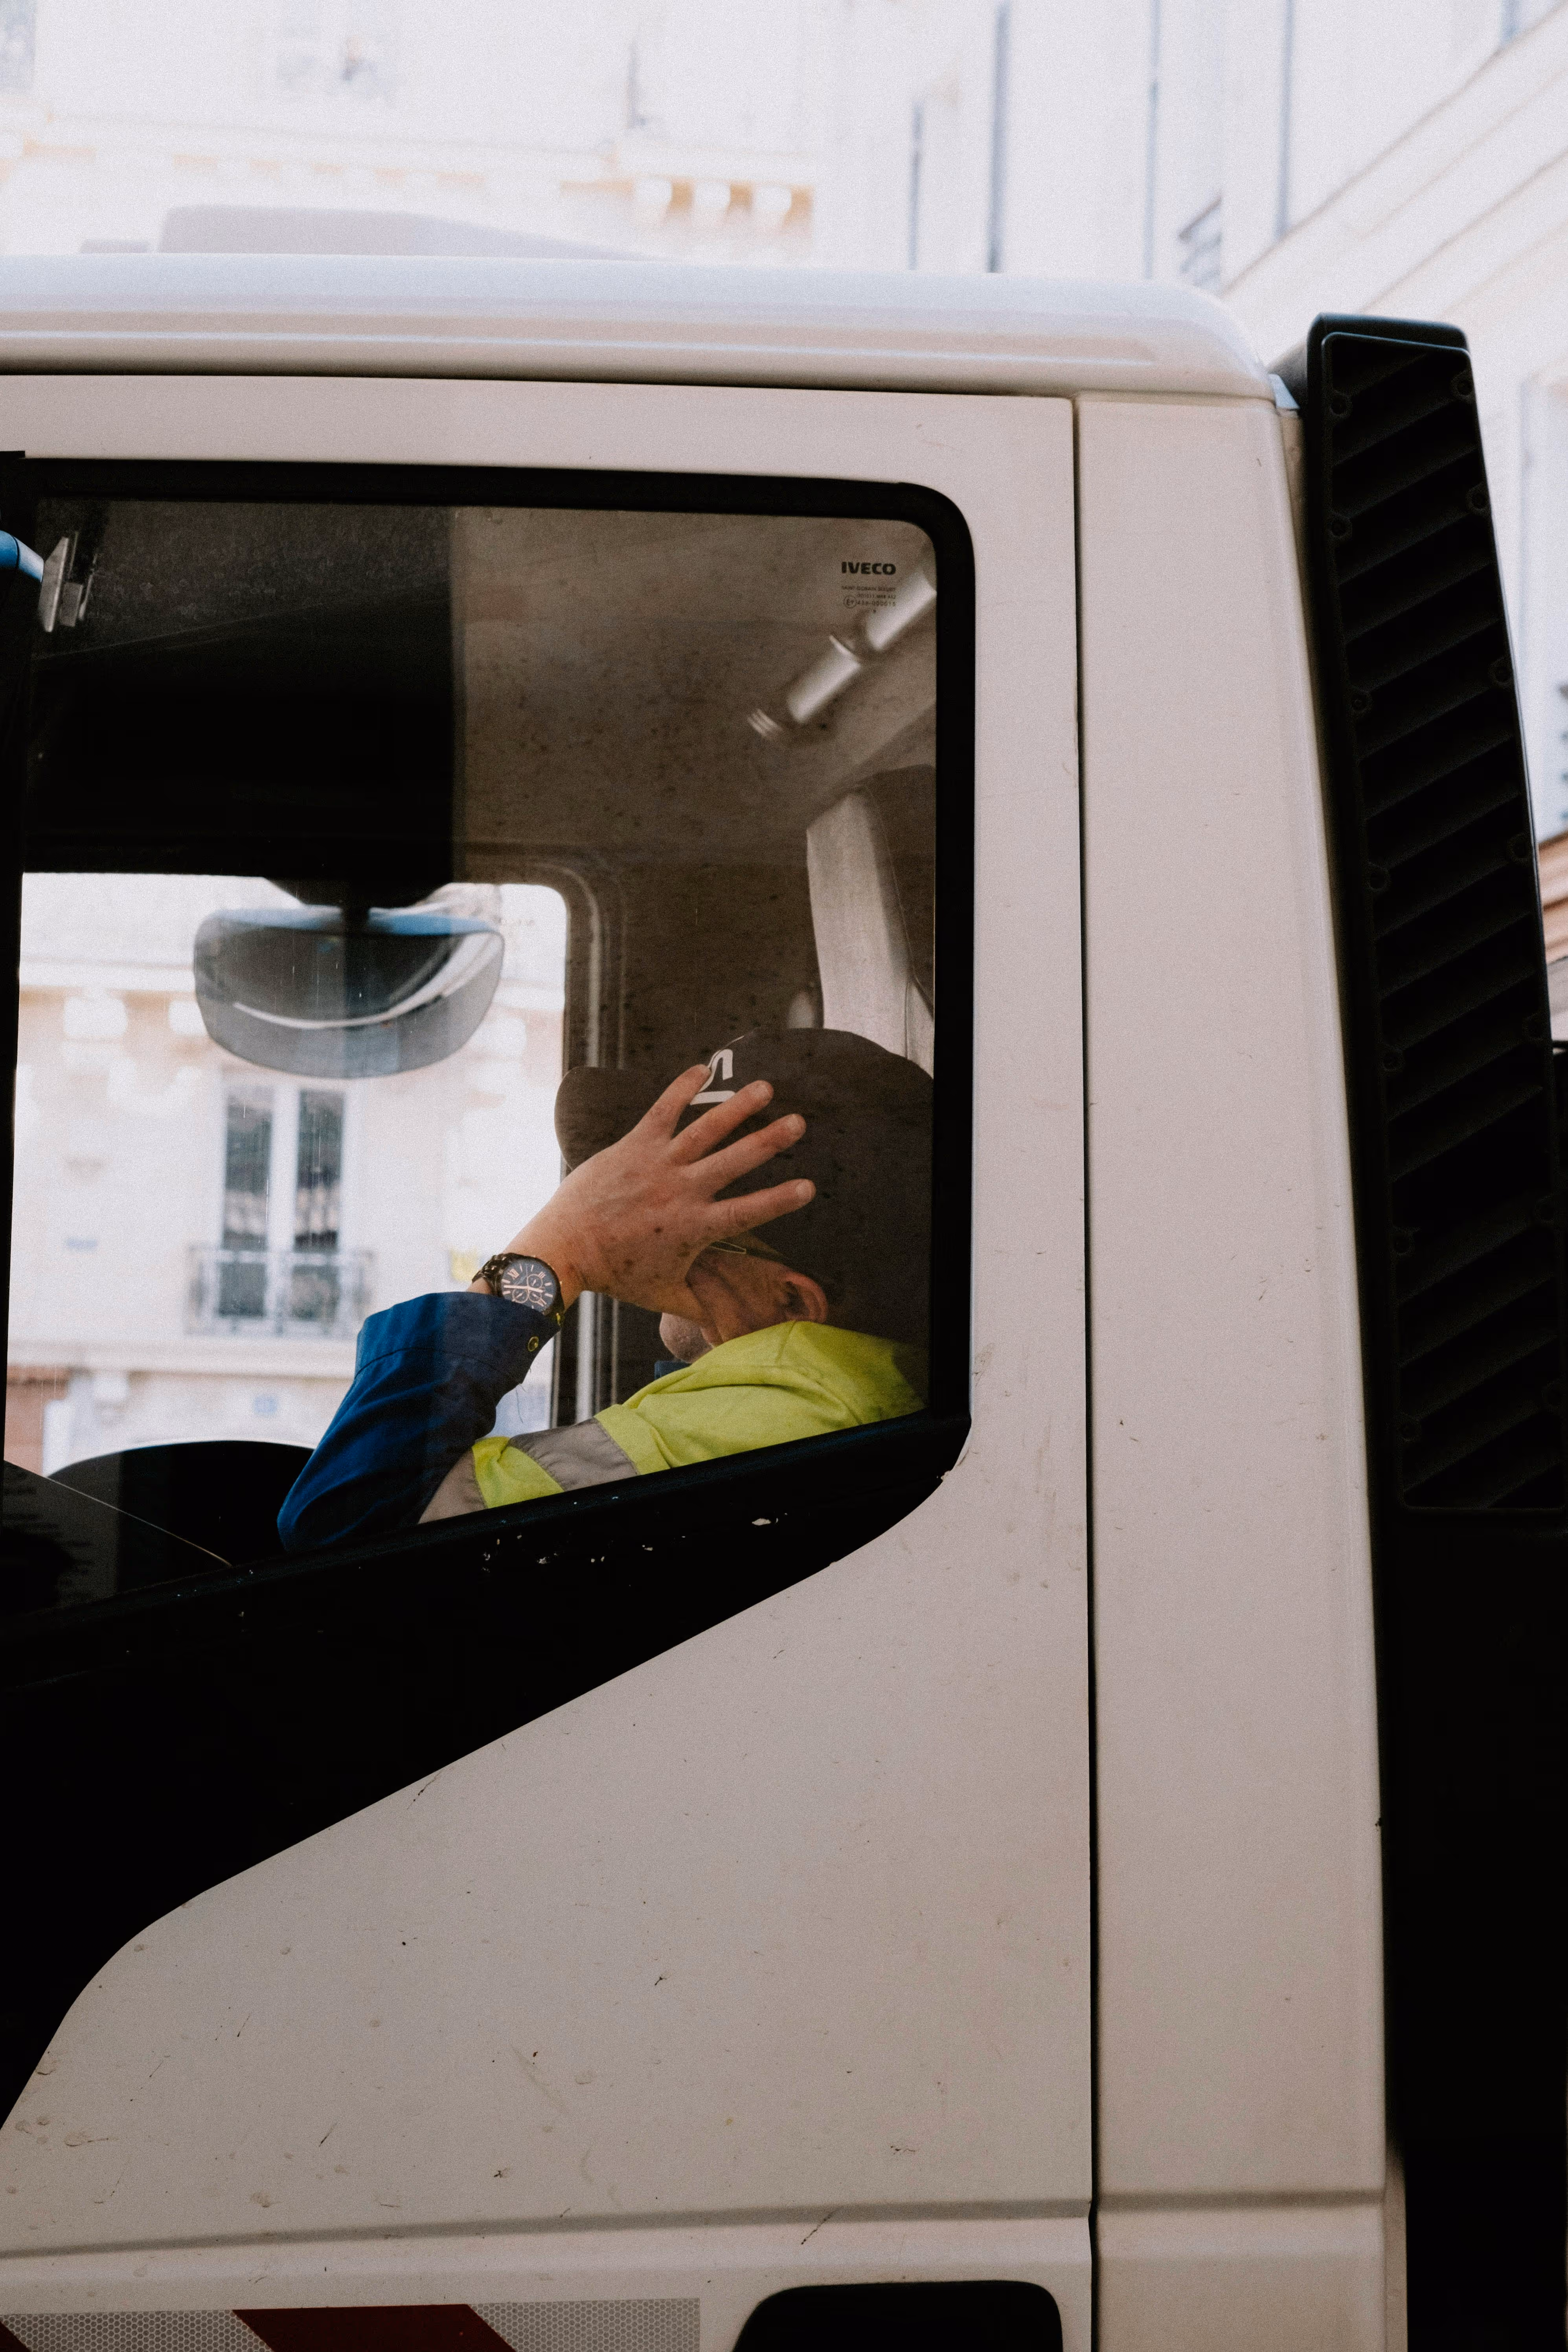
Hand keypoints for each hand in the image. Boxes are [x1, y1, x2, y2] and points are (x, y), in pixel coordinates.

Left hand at [477, 1065, 813, 1318]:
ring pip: (706, 1130)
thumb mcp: (663, 1295)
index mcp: (695, 1227)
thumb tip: (727, 1330)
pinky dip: (681, 1088)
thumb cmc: (616, 1275)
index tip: (808, 1186)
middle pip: (735, 1161)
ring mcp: (659, 1164)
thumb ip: (699, 1308)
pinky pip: (662, 1110)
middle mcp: (682, 1191)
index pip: (749, 1211)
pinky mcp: (634, 1145)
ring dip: (737, 1108)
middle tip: (799, 1123)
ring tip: (766, 1088)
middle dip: (770, 1140)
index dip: (780, 1199)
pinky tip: (701, 1067)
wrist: (565, 1248)